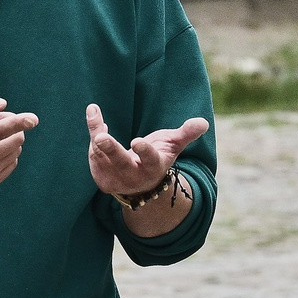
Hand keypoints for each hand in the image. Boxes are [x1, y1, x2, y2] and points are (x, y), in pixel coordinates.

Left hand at [86, 104, 209, 196]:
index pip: (150, 159)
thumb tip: (203, 122)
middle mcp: (135, 177)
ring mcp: (116, 180)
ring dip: (97, 133)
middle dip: (111, 150)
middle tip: (100, 138)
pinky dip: (93, 138)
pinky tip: (97, 124)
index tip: (136, 141)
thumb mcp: (172, 146)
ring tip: (95, 113)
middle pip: (121, 163)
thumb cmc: (157, 157)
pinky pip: (93, 157)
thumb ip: (186, 134)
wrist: (140, 185)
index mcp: (154, 167)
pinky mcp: (102, 180)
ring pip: (102, 156)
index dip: (144, 151)